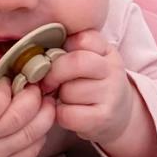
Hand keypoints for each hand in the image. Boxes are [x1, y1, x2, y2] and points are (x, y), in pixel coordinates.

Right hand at [0, 65, 56, 156]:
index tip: (7, 82)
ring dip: (45, 114)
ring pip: (31, 134)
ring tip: (44, 102)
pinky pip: (32, 151)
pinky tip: (37, 122)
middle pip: (19, 117)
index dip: (7, 88)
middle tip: (34, 88)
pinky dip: (40, 134)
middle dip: (34, 97)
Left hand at [41, 30, 156, 156]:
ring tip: (67, 99)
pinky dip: (61, 115)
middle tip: (49, 82)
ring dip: (59, 97)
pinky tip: (69, 113)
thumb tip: (37, 52)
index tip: (55, 58)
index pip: (83, 38)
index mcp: (107, 51)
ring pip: (69, 91)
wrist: (119, 114)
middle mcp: (113, 70)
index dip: (62, 47)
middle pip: (76, 62)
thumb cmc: (93, 83)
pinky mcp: (104, 118)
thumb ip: (71, 50)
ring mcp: (111, 94)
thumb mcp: (91, 60)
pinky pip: (68, 114)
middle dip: (55, 73)